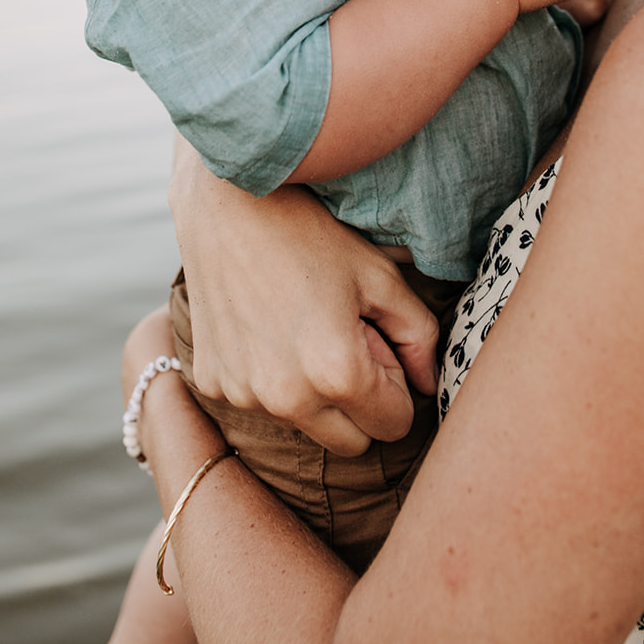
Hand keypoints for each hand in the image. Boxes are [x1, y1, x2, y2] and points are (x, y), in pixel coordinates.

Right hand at [169, 142, 438, 455]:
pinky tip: (265, 323)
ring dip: (313, 392)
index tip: (377, 340)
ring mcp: (243, 394)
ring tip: (303, 323)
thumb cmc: (311, 231)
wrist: (226, 201)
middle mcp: (286, 398)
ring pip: (304, 423)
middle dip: (359, 402)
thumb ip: (419, 336)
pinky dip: (270, 377)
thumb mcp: (380, 276)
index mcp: (337, 373)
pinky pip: (259, 402)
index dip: (395, 384)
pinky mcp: (213, 383)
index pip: (395, 425)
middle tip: (346, 337)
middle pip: (351, 442)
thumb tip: (430, 384)